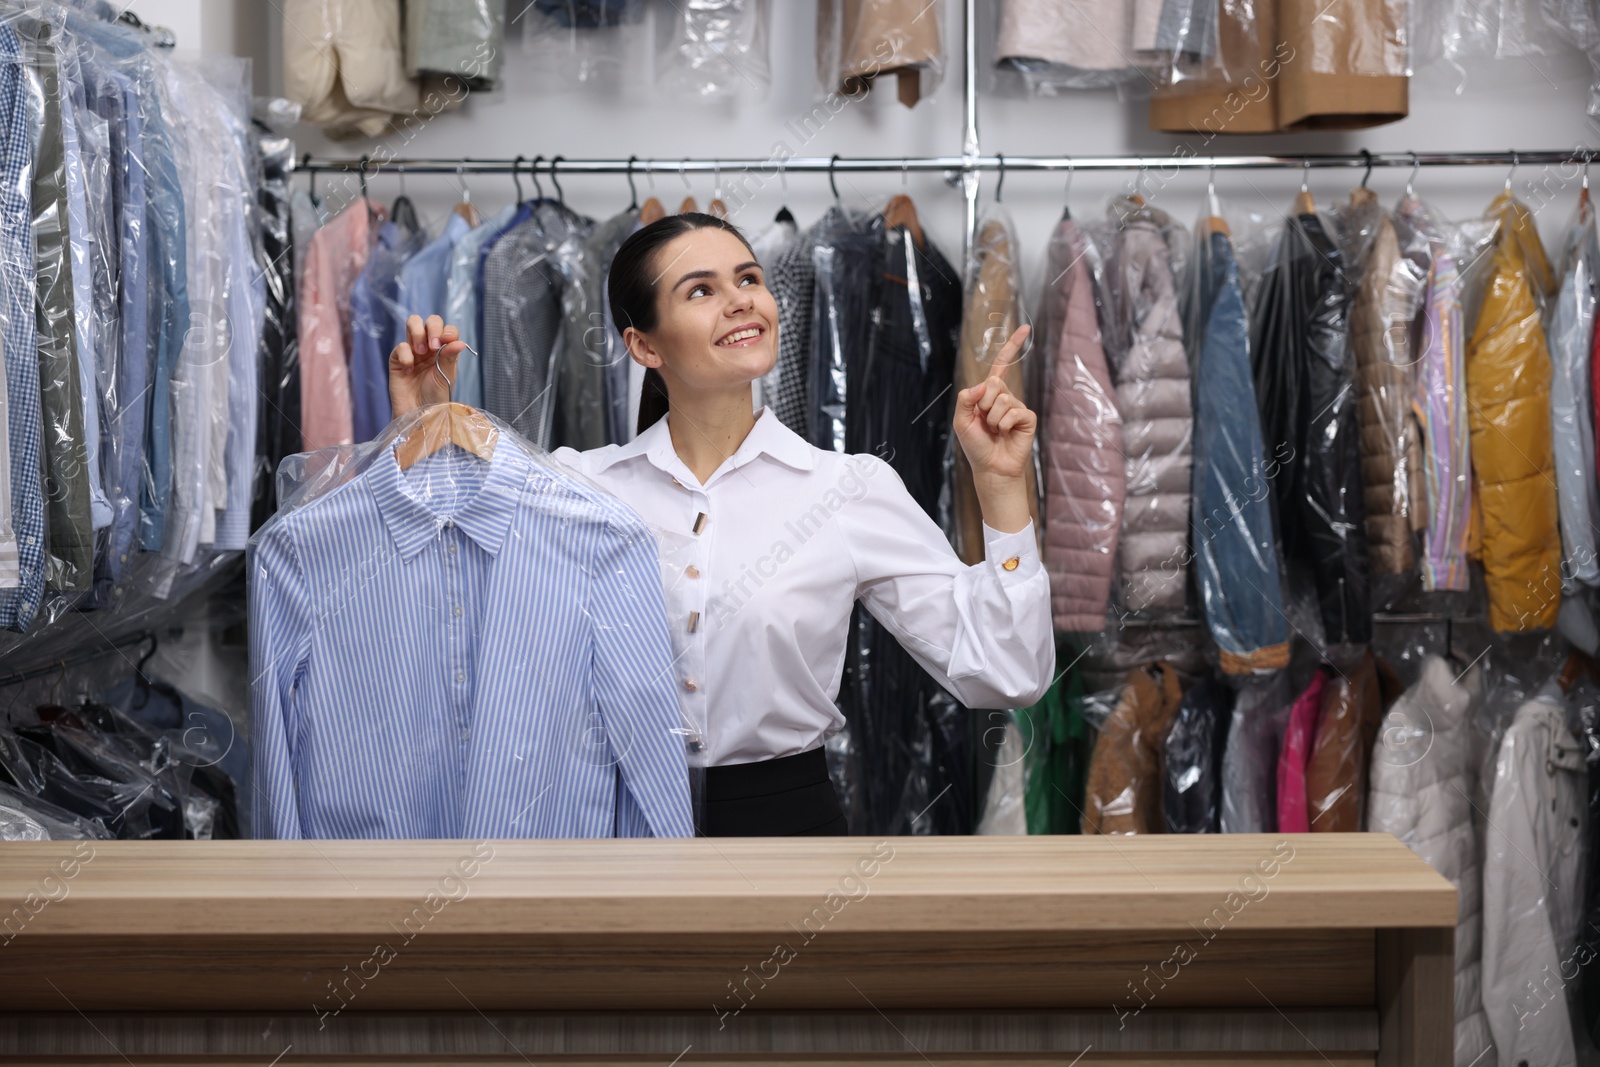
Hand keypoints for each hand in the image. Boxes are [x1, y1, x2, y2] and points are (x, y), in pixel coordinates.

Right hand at [390, 315, 466, 416]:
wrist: (419, 414)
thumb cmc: (435, 397)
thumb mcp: (447, 376)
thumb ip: (450, 358)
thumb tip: (458, 341)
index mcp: (445, 350)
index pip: (447, 329)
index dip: (447, 331)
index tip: (447, 340)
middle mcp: (430, 347)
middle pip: (430, 321)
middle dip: (433, 328)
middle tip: (434, 347)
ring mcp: (413, 350)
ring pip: (413, 323)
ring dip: (418, 333)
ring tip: (421, 352)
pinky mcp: (397, 359)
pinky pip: (400, 346)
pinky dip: (406, 355)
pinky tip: (409, 370)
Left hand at [953, 324, 1036, 482]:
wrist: (991, 468)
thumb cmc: (976, 446)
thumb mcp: (961, 421)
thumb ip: (965, 399)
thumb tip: (983, 385)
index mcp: (989, 394)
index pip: (1001, 365)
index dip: (1012, 346)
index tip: (1026, 329)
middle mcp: (1005, 397)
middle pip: (994, 383)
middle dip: (984, 404)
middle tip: (985, 422)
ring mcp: (1017, 407)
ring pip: (1002, 399)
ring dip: (993, 419)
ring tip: (994, 431)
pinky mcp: (1027, 418)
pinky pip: (1014, 412)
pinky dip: (1004, 424)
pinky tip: (1006, 434)